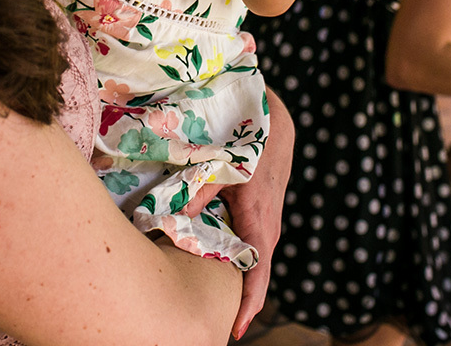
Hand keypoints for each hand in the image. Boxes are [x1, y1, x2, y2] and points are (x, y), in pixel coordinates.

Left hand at [182, 94, 294, 339]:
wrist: (276, 125)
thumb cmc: (250, 145)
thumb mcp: (224, 168)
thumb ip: (199, 193)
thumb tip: (174, 219)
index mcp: (259, 223)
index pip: (257, 274)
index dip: (248, 305)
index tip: (234, 330)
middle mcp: (267, 231)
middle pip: (254, 277)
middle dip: (237, 303)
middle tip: (211, 325)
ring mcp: (266, 226)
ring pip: (250, 263)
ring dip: (235, 283)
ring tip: (214, 307)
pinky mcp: (261, 220)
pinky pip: (249, 249)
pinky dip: (235, 263)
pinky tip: (216, 269)